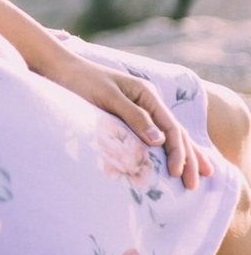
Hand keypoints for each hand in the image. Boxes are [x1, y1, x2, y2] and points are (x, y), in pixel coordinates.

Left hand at [46, 57, 213, 189]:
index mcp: (146, 94)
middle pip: (175, 132)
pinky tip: (169, 163)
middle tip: (194, 185)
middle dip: (188, 158)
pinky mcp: (125, 116)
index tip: (176, 173)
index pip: (171, 127)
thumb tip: (160, 141)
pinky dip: (164, 150)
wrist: (58, 69)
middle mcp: (147, 101)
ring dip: (182, 155)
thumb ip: (133, 116)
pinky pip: (150, 135)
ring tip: (196, 177)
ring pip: (167, 135)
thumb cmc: (80, 80)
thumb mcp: (107, 96)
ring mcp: (138, 108)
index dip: (177, 152)